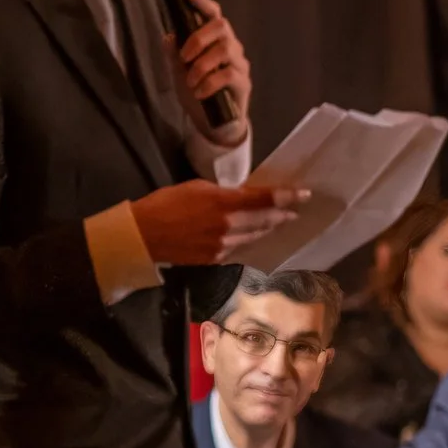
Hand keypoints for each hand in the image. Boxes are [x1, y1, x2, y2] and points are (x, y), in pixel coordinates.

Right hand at [129, 180, 303, 265]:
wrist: (144, 236)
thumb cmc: (166, 204)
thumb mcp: (196, 187)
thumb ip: (224, 193)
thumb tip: (243, 195)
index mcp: (222, 202)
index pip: (263, 199)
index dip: (286, 197)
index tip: (303, 194)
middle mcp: (228, 226)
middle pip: (265, 220)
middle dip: (282, 215)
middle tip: (295, 210)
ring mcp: (224, 246)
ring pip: (255, 236)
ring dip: (268, 228)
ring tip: (278, 222)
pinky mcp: (216, 259)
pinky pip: (240, 247)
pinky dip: (250, 239)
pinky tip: (254, 235)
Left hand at [170, 0, 251, 145]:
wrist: (213, 124)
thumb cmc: (198, 93)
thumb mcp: (179, 73)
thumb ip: (174, 55)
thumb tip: (169, 36)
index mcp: (215, 40)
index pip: (214, 14)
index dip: (204, 3)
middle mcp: (230, 46)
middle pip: (221, 26)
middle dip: (198, 38)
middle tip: (184, 57)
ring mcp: (239, 64)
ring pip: (224, 49)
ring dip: (202, 64)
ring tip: (190, 81)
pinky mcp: (244, 83)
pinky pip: (228, 75)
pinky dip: (209, 82)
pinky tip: (200, 92)